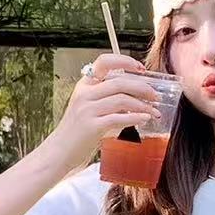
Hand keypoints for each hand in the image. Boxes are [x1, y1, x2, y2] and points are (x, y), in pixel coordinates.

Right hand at [51, 51, 163, 169]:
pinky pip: (119, 118)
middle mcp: (85, 94)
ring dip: (142, 105)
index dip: (125, 61)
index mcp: (84, 86)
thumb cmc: (76, 133)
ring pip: (122, 99)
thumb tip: (134, 100)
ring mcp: (87, 110)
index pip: (104, 62)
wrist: (58, 152)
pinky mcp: (92, 126)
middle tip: (155, 96)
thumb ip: (107, 101)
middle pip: (119, 82)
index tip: (140, 68)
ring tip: (154, 112)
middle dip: (142, 87)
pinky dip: (135, 118)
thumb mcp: (88, 110)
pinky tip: (145, 119)